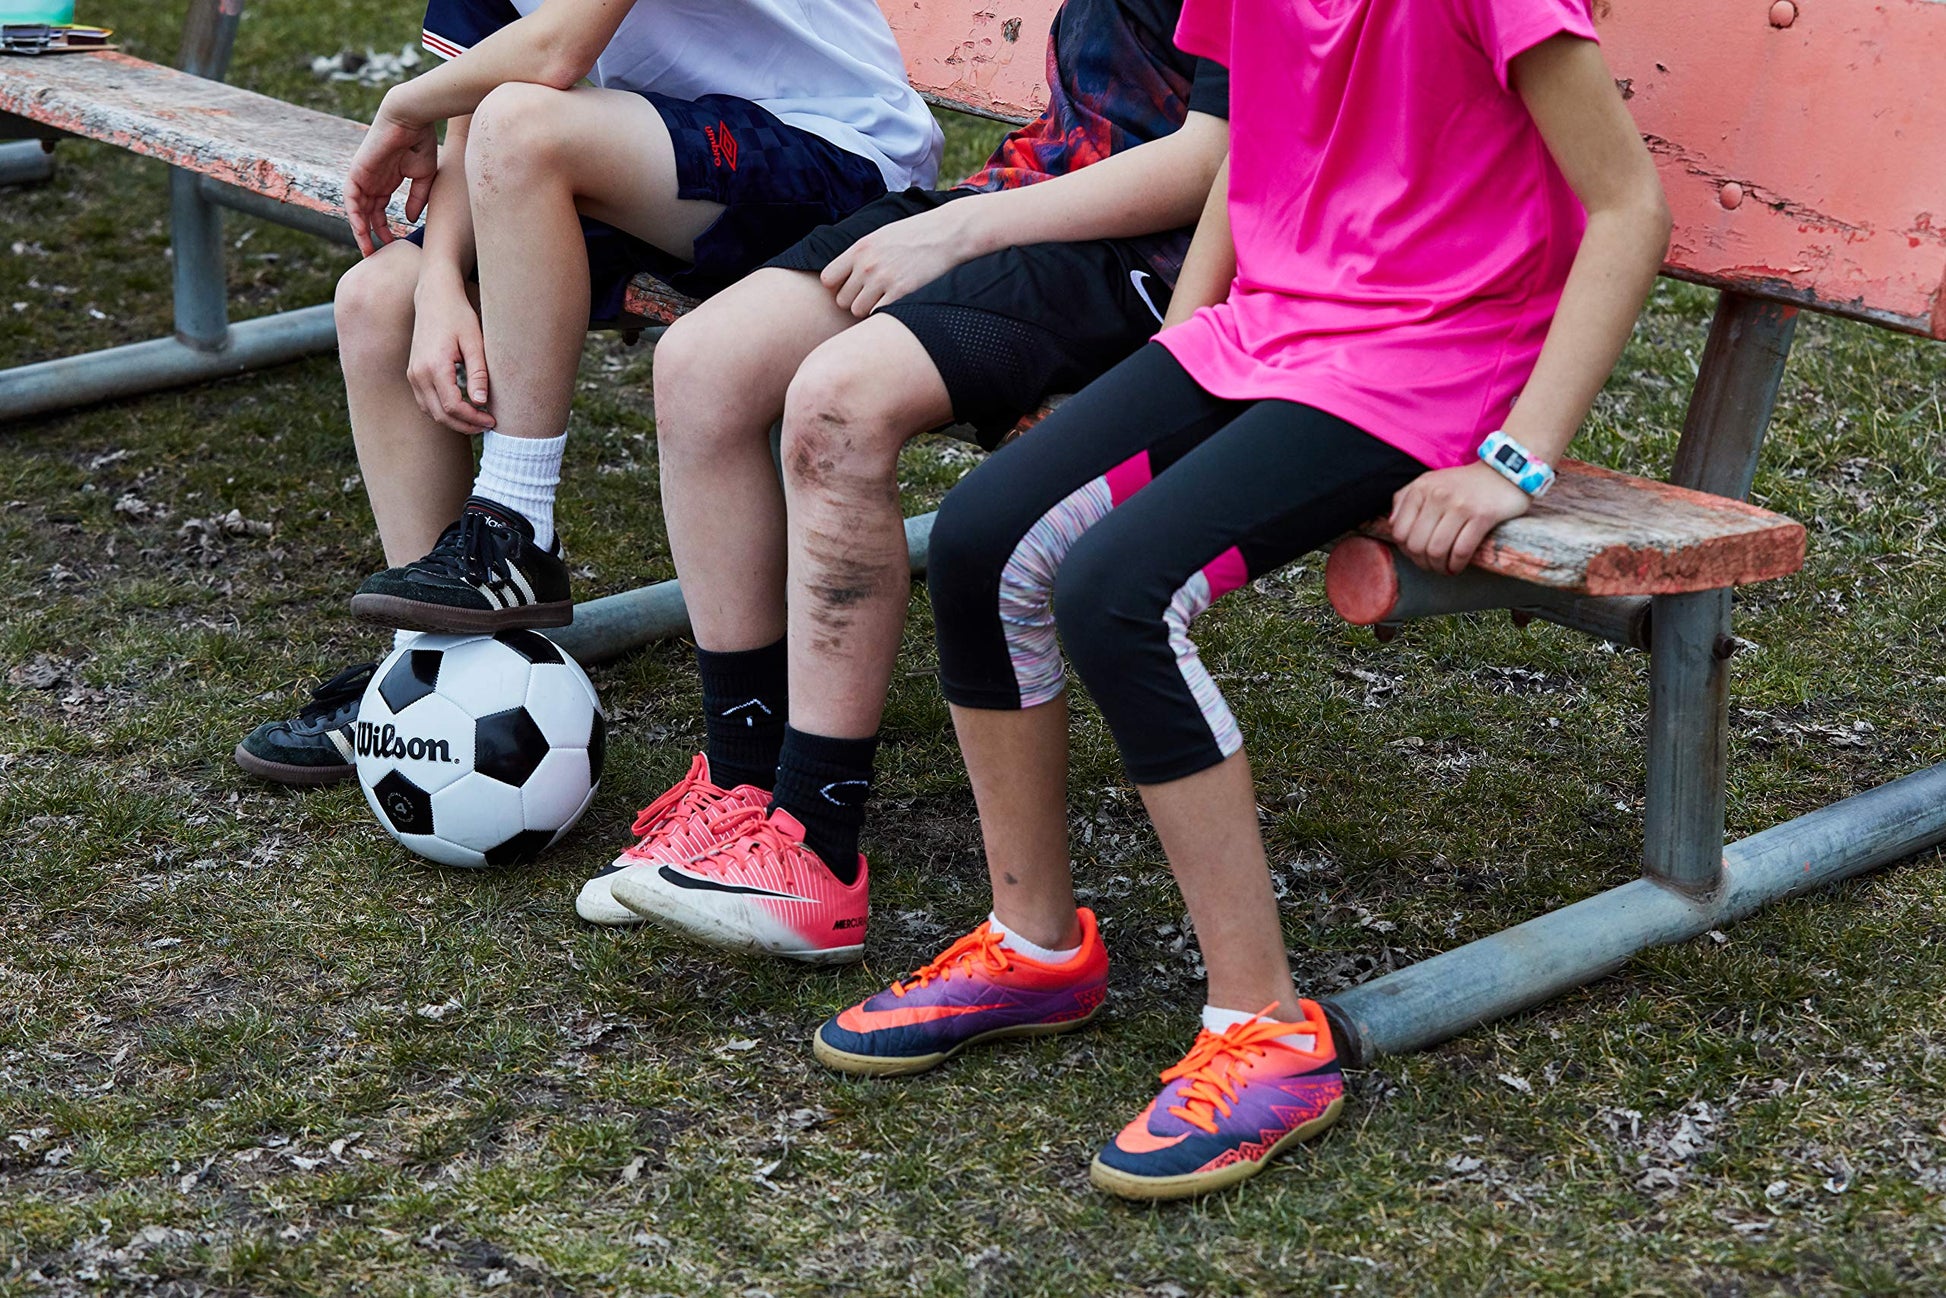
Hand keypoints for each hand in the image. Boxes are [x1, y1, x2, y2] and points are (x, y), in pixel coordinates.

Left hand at [345, 97, 438, 255]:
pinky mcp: (358, 171)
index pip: (380, 209)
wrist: (410, 117)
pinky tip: (360, 231)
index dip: (384, 228)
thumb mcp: (424, 177)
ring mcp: (364, 175)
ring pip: (357, 209)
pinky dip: (354, 215)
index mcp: (388, 179)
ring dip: (360, 230)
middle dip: (371, 234)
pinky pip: (351, 198)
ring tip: (367, 250)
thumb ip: (417, 199)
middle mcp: (373, 179)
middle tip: (376, 254)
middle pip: (367, 212)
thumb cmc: (421, 141)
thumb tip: (409, 219)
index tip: (391, 244)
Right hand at [408, 274, 492, 432]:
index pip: (453, 406)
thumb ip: (478, 373)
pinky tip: (462, 410)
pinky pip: (425, 402)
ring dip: (453, 421)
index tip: (492, 420)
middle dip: (465, 425)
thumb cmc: (458, 316)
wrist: (434, 298)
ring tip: (477, 420)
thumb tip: (481, 401)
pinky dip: (442, 411)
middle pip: (440, 414)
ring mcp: (413, 374)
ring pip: (431, 411)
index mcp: (434, 366)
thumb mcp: (475, 342)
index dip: (473, 418)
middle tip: (487, 425)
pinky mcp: (413, 373)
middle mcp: (418, 373)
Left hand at [821, 203, 981, 316]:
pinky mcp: (901, 292)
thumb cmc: (915, 235)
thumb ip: (860, 254)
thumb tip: (842, 276)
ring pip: (858, 311)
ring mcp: (883, 279)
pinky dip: (884, 314)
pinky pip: (877, 315)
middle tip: (874, 295)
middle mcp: (867, 264)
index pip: (828, 279)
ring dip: (870, 310)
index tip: (853, 286)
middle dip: (856, 300)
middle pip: (842, 300)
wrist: (947, 233)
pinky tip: (897, 304)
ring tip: (886, 299)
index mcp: (859, 249)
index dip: (838, 286)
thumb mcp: (881, 236)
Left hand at [1388, 461, 1531, 574]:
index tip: (1417, 555)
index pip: (1399, 531)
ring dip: (1440, 567)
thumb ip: (1406, 500)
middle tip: (1432, 566)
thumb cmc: (1464, 484)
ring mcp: (1460, 505)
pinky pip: (1462, 550)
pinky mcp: (1482, 516)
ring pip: (1437, 550)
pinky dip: (1457, 565)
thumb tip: (1391, 525)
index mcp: (1421, 488)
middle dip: (1422, 563)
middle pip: (1417, 545)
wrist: (1504, 472)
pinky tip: (1458, 566)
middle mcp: (1437, 495)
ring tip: (1445, 568)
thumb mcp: (1430, 482)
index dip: (1406, 550)